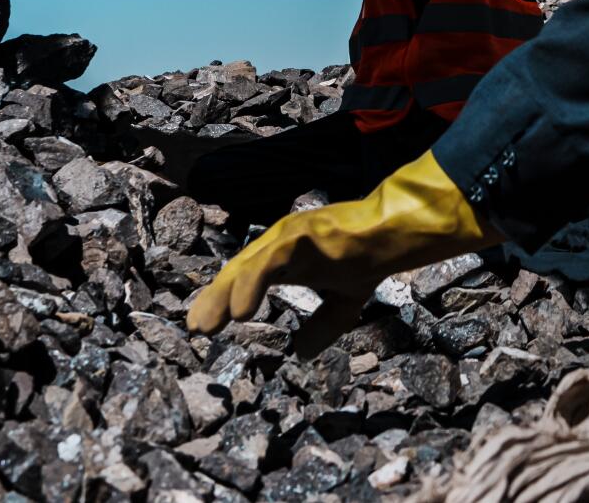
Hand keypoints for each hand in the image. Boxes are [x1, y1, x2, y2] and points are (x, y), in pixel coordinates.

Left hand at [186, 151, 498, 334]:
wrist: (391, 236)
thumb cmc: (366, 261)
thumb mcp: (341, 305)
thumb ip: (320, 326)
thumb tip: (301, 353)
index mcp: (284, 260)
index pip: (245, 279)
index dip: (223, 301)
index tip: (207, 327)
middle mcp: (279, 245)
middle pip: (237, 272)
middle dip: (215, 300)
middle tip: (197, 328)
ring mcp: (287, 237)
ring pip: (246, 266)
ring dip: (225, 295)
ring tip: (210, 324)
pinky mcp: (299, 235)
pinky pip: (269, 261)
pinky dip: (252, 283)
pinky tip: (242, 309)